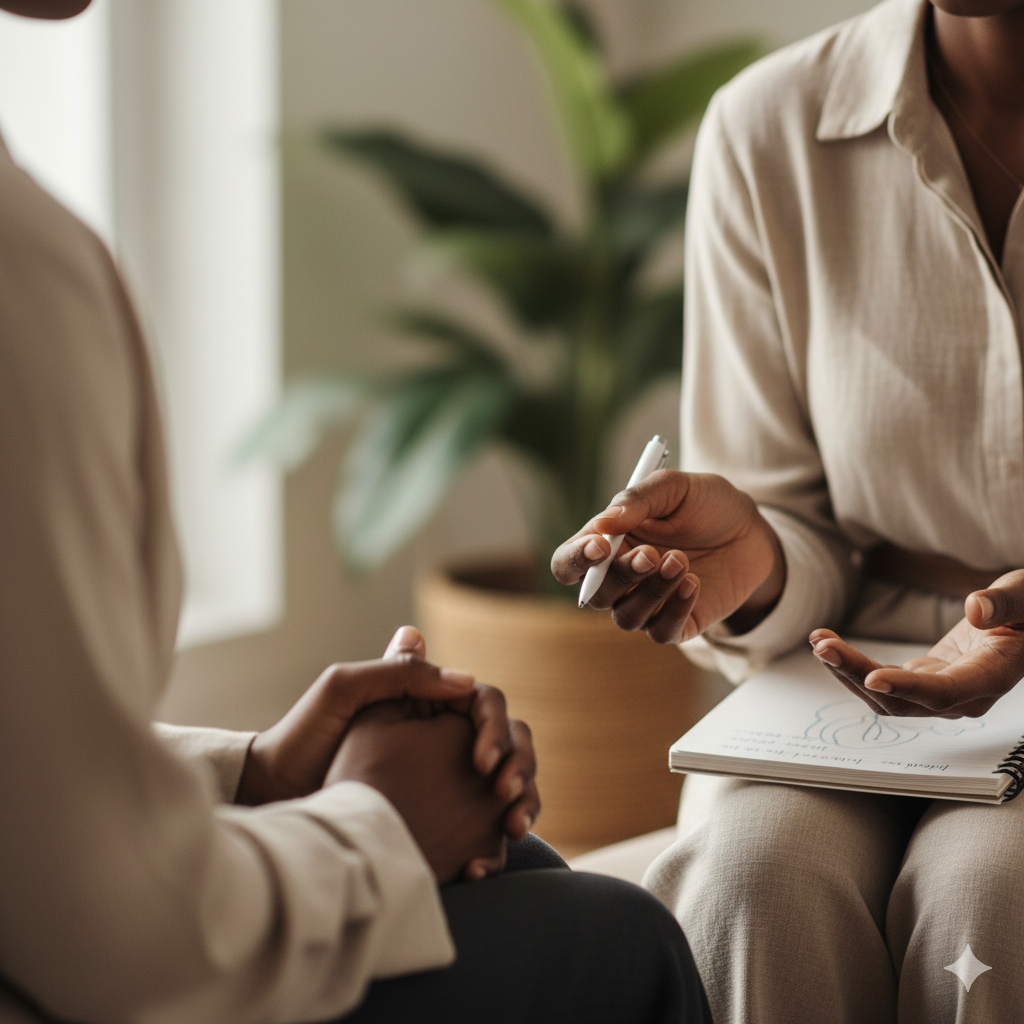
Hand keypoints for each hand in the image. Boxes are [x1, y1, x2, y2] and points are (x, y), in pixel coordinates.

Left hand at [236, 628, 539, 860]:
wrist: (273, 792)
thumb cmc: (305, 733)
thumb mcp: (344, 689)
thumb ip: (398, 673)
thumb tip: (467, 679)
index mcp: (427, 700)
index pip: (484, 702)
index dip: (496, 726)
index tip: (483, 762)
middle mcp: (441, 735)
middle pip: (508, 741)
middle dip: (521, 765)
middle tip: (506, 797)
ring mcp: (443, 777)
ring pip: (507, 780)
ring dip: (524, 800)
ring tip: (514, 829)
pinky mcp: (439, 817)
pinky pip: (483, 824)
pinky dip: (497, 840)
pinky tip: (486, 860)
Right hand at [551, 470, 785, 642]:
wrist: (752, 528)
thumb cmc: (705, 503)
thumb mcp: (674, 487)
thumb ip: (637, 500)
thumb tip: (603, 524)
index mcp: (607, 544)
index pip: (568, 564)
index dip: (575, 560)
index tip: (600, 545)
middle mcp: (620, 579)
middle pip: (595, 596)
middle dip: (621, 576)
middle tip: (652, 554)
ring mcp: (648, 604)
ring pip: (627, 616)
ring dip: (652, 591)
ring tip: (681, 561)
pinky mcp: (678, 623)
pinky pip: (661, 631)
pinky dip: (674, 609)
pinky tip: (694, 583)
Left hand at [810, 570, 1023, 716]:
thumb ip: (1004, 603)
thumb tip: (975, 609)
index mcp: (992, 676)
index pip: (946, 692)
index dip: (908, 688)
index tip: (873, 678)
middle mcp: (965, 697)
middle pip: (903, 700)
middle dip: (858, 674)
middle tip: (823, 646)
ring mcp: (942, 693)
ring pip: (886, 697)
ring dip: (847, 671)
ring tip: (819, 641)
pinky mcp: (925, 682)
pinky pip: (883, 684)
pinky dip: (853, 666)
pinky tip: (828, 645)